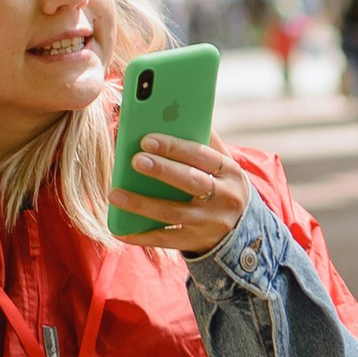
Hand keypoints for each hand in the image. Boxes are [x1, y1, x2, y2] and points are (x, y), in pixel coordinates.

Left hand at [118, 126, 253, 258]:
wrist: (243, 230)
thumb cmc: (222, 185)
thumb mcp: (222, 164)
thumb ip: (202, 141)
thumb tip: (167, 114)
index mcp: (230, 171)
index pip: (203, 155)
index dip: (175, 147)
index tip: (147, 139)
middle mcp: (224, 197)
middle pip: (191, 181)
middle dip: (162, 170)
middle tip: (135, 160)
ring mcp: (210, 223)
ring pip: (173, 212)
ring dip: (142, 203)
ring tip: (115, 193)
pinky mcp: (196, 242)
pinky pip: (165, 239)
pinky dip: (141, 235)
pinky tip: (120, 229)